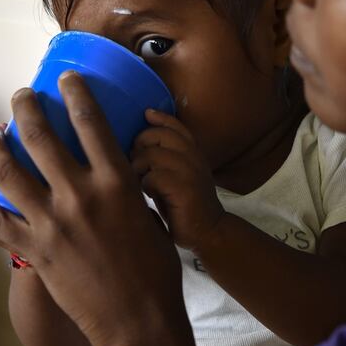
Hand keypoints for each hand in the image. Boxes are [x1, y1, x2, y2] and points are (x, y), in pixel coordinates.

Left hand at [0, 71, 197, 345]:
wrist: (139, 320)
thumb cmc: (155, 269)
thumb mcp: (148, 215)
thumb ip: (126, 188)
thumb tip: (116, 167)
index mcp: (117, 183)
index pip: (92, 123)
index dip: (75, 93)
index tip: (65, 77)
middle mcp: (81, 197)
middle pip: (41, 137)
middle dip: (24, 108)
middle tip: (19, 96)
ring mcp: (53, 224)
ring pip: (9, 172)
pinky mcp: (36, 251)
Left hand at [131, 110, 225, 251]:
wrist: (209, 232)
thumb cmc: (184, 205)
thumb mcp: (176, 176)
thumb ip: (164, 159)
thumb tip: (136, 147)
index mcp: (193, 152)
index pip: (175, 126)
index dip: (160, 118)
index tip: (146, 113)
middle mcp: (193, 157)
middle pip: (158, 136)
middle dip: (140, 145)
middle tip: (135, 162)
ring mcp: (190, 171)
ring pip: (151, 155)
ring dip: (138, 167)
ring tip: (139, 181)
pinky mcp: (183, 188)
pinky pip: (152, 177)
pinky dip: (145, 185)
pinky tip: (148, 195)